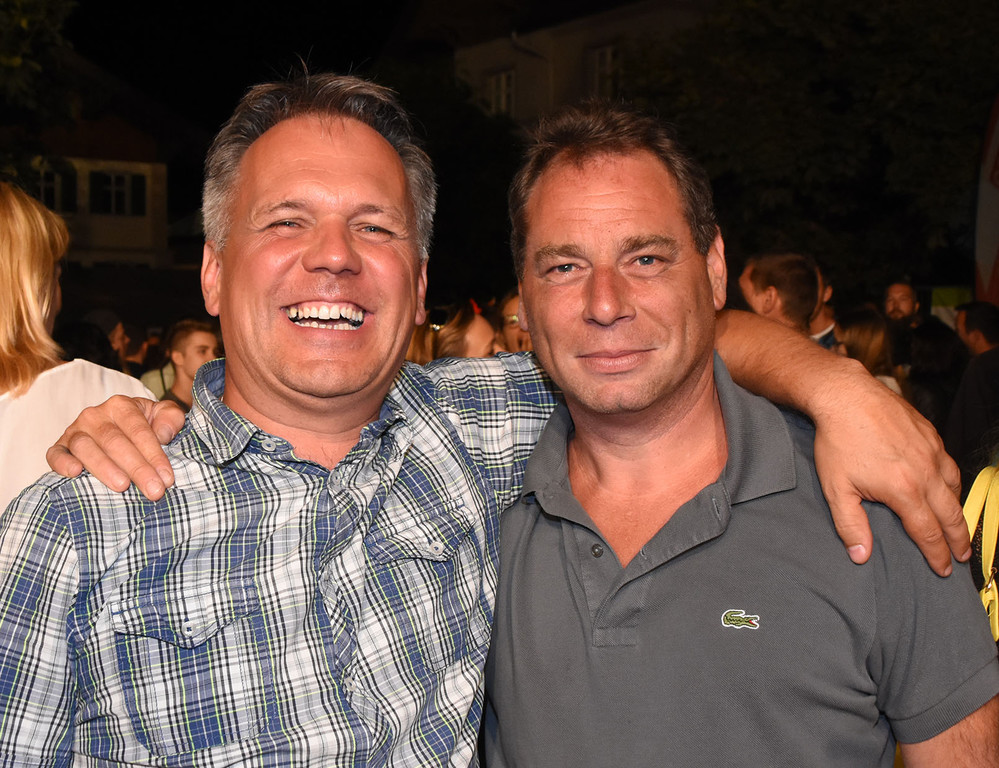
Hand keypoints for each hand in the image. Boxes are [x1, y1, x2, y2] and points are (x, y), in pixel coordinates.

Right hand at [45, 396, 184, 500]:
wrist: (120, 429)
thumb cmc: (147, 425)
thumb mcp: (164, 415)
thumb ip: (170, 418)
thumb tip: (163, 434)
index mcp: (121, 406)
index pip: (138, 431)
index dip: (154, 455)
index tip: (167, 478)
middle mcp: (95, 415)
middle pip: (114, 442)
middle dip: (136, 468)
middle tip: (153, 490)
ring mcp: (75, 431)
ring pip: (86, 448)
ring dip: (104, 468)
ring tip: (123, 486)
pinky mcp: (60, 447)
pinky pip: (55, 454)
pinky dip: (62, 463)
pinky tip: (75, 474)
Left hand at [811, 362, 966, 575]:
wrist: (846, 396)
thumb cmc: (837, 441)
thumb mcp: (835, 488)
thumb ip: (850, 525)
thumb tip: (862, 556)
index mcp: (904, 490)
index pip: (928, 533)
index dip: (937, 555)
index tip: (943, 570)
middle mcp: (925, 472)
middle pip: (951, 514)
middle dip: (958, 539)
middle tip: (961, 557)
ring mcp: (931, 451)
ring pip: (954, 488)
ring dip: (958, 511)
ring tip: (957, 526)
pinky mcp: (931, 434)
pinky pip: (950, 464)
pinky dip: (953, 482)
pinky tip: (947, 487)